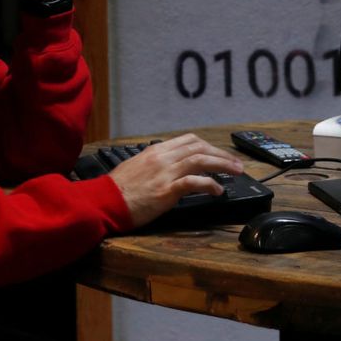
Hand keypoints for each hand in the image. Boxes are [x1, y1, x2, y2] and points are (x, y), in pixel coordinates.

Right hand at [107, 133, 243, 227]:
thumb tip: (171, 167)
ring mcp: (165, 173)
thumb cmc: (117, 189)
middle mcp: (162, 158)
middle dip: (221, 154)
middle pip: (199, 147)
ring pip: (200, 160)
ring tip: (236, 172)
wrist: (105, 201)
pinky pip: (194, 182)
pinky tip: (218, 190)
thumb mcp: (136, 167)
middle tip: (236, 163)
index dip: (209, 146)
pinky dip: (209, 184)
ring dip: (222, 165)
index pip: (189, 140)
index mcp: (155, 151)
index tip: (219, 154)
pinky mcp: (166, 190)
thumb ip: (155, 164)